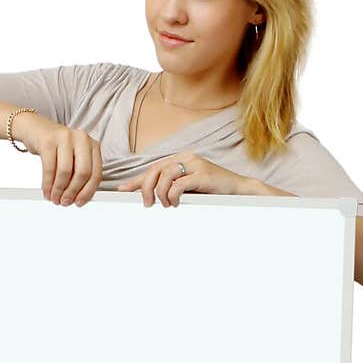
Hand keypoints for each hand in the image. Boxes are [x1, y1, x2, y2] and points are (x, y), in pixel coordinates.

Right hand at [18, 116, 102, 205]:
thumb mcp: (74, 157)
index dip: (88, 191)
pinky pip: (49, 168)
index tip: (80, 202)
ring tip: (54, 198)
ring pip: (66, 172)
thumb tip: (79, 197)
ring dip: (58, 190)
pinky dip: (48, 184)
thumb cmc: (57, 147)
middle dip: (73, 191)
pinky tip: (46, 191)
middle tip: (65, 202)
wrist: (36, 129)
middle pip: (83, 172)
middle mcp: (82, 139)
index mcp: (92, 145)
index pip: (96, 173)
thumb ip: (80, 173)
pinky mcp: (48, 141)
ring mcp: (65, 138)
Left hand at [117, 153, 248, 206]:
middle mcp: (186, 158)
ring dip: (161, 194)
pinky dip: (173, 196)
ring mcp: (195, 164)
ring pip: (165, 176)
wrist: (238, 190)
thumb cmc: (213, 192)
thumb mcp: (188, 189)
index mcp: (181, 159)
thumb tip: (150, 197)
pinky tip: (177, 203)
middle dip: (145, 188)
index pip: (153, 168)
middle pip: (155, 169)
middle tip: (148, 204)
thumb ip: (171, 188)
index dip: (137, 180)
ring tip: (167, 205)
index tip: (123, 190)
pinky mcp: (203, 174)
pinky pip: (178, 184)